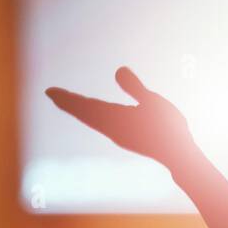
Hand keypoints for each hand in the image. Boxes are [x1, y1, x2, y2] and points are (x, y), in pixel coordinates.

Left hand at [46, 68, 194, 170]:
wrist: (178, 156)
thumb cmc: (169, 129)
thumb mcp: (153, 102)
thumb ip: (135, 87)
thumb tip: (117, 70)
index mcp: (115, 118)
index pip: (85, 105)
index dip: (67, 98)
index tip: (49, 91)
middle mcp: (112, 128)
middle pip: (84, 113)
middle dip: (69, 103)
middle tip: (51, 94)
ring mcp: (119, 135)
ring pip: (93, 120)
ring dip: (80, 110)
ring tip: (70, 103)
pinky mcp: (126, 139)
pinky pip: (102, 125)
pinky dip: (92, 116)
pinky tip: (98, 117)